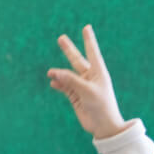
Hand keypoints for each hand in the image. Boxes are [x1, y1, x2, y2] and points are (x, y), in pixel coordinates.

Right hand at [48, 24, 128, 139]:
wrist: (103, 126)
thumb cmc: (101, 106)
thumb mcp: (87, 91)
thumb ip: (70, 80)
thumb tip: (53, 72)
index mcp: (98, 72)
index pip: (92, 52)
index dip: (89, 40)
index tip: (87, 27)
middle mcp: (90, 77)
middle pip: (77, 60)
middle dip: (69, 50)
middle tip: (61, 38)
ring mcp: (82, 86)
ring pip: (68, 75)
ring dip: (59, 73)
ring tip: (50, 71)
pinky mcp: (76, 96)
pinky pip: (65, 86)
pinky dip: (58, 84)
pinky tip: (53, 82)